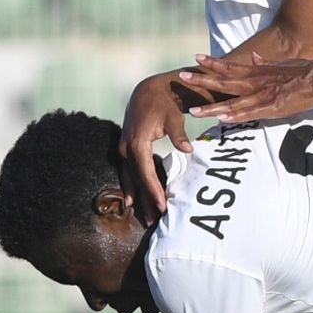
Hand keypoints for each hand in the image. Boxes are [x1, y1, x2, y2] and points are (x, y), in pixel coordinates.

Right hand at [119, 73, 193, 222]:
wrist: (147, 91)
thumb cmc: (163, 104)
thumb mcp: (173, 117)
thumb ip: (179, 135)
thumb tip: (189, 150)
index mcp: (137, 142)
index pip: (145, 172)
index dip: (154, 190)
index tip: (162, 206)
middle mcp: (126, 148)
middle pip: (136, 180)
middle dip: (145, 200)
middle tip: (154, 221)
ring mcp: (123, 149)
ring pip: (130, 178)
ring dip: (138, 197)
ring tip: (144, 217)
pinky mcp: (125, 150)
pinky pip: (128, 172)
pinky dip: (133, 187)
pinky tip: (133, 200)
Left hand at [176, 54, 312, 123]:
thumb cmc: (304, 70)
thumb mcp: (282, 63)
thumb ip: (266, 64)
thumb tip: (255, 58)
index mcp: (258, 71)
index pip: (230, 66)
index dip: (212, 63)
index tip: (196, 59)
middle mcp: (257, 82)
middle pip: (224, 82)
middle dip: (202, 81)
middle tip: (182, 78)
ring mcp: (264, 96)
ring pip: (233, 102)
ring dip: (212, 107)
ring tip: (193, 110)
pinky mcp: (274, 108)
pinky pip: (251, 114)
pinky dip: (237, 116)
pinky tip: (223, 120)